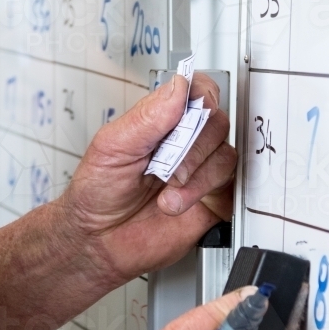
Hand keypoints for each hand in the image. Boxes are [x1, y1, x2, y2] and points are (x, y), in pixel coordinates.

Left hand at [59, 72, 236, 282]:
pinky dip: (204, 192)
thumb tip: (178, 87)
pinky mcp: (212, 199)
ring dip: (195, 175)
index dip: (200, 95)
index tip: (188, 112)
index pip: (196, 91)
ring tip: (166, 192)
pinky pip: (231, 186)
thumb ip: (147, 117)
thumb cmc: (97, 194)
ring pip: (225, 154)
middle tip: (165, 165)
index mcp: (161, 121)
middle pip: (217, 121)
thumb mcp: (112, 147)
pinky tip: (179, 202)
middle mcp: (185, 142)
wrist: (99, 242)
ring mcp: (200, 170)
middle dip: (192, 146)